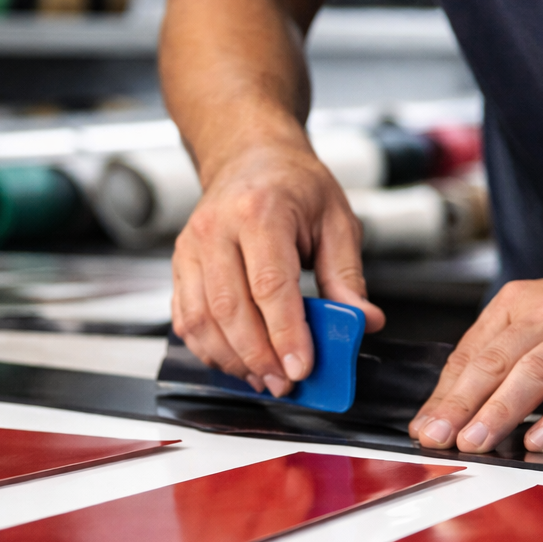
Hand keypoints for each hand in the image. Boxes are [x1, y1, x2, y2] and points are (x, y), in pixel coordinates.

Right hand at [171, 140, 384, 396]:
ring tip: (265, 379)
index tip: (301, 368)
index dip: (285, 333)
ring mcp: (190, 248)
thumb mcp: (337, 220)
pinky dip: (209, 350)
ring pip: (201, 320)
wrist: (250, 157)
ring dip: (232, 360)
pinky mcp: (179, 266)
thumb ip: (347, 275)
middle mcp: (216, 228)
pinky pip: (185, 319)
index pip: (269, 284)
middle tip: (286, 384)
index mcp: (261, 211)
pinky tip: (238, 363)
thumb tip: (363, 321)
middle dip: (259, 357)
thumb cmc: (295, 186)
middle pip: (230, 308)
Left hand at [408, 264, 542, 453]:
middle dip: (462, 403)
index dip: (445, 394)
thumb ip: (496, 362)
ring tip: (477, 441)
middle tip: (439, 437)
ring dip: (502, 410)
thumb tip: (446, 409)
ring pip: (537, 372)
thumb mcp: (540, 324)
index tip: (425, 427)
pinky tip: (542, 439)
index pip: (472, 352)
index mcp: (521, 303)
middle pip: (497, 360)